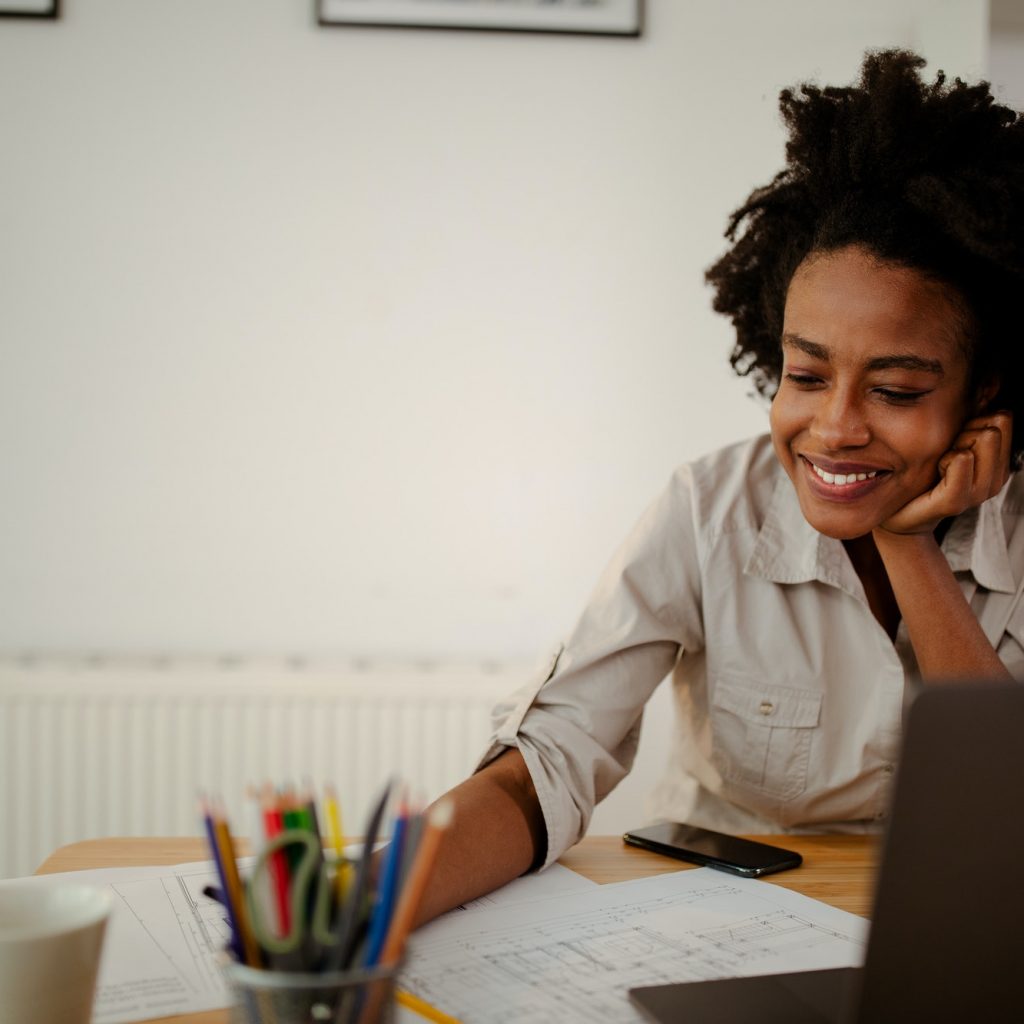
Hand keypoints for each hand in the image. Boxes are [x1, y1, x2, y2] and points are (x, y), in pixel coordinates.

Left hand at [877, 411, 1012, 536]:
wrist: (898, 515)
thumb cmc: (921, 475)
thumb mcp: (948, 442)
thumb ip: (970, 420)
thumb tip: (988, 385)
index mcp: (996, 464)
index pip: (1003, 419)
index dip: (974, 422)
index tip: (954, 441)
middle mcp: (994, 479)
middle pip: (994, 427)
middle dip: (965, 432)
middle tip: (944, 455)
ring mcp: (978, 492)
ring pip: (982, 438)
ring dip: (954, 446)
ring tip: (939, 465)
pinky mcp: (955, 502)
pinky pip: (962, 459)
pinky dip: (946, 459)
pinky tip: (935, 471)